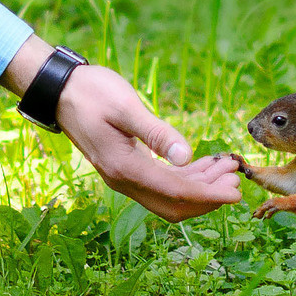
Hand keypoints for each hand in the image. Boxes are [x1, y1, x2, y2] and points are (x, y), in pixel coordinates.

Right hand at [55, 63, 240, 221]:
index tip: (235, 190)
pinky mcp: (126, 167)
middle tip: (236, 179)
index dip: (208, 195)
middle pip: (174, 204)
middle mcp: (124, 180)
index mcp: (125, 168)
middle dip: (208, 196)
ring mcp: (124, 176)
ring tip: (226, 166)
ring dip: (200, 186)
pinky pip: (160, 183)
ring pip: (168, 196)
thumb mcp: (125, 107)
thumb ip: (156, 133)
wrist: (59, 91)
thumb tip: (186, 156)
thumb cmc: (91, 92)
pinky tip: (203, 164)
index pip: (175, 193)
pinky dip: (185, 178)